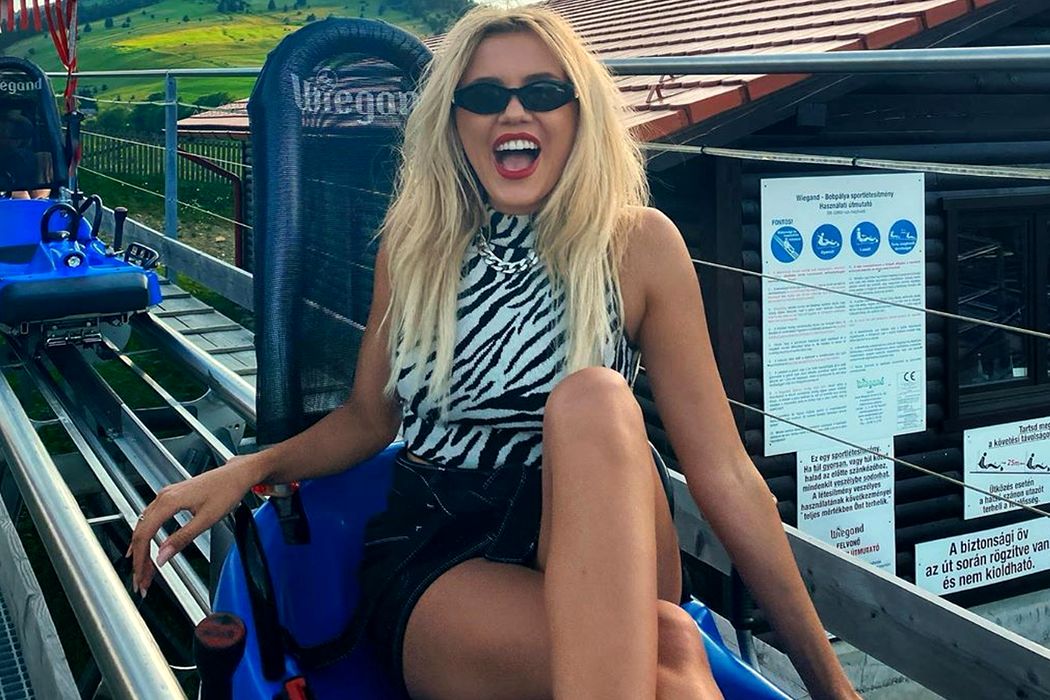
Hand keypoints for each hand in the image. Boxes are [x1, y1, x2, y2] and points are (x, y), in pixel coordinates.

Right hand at [128, 454, 264, 595]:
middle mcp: (163, 496)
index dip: (140, 559)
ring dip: (142, 549)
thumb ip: (182, 538)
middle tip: (140, 580)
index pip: (144, 535)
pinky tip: (146, 546)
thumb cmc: (227, 490)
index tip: (140, 576)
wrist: (237, 474)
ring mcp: (166, 495)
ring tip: (144, 570)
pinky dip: (147, 536)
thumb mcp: (206, 520)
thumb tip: (163, 556)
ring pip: (144, 526)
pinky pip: (151, 519)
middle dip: (139, 559)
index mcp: (168, 501)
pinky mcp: (171, 496)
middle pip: (140, 532)